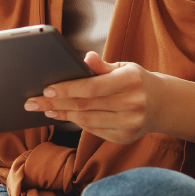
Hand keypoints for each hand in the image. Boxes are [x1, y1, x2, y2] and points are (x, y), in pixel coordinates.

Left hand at [23, 53, 156, 144]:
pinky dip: (76, 122)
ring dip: (62, 115)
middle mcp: (132, 104)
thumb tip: (85, 58)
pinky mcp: (125, 138)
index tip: (46, 88)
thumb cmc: (136, 80)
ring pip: (86, 121)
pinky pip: (94, 130)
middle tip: (32, 102)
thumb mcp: (123, 67)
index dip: (67, 89)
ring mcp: (129, 124)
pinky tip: (63, 116)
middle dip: (55, 103)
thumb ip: (102, 66)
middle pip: (85, 105)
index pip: (92, 86)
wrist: (162, 104)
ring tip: (45, 109)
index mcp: (130, 80)